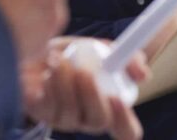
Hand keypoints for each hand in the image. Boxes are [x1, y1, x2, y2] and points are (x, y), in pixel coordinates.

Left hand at [22, 37, 147, 138]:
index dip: (126, 120)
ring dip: (66, 81)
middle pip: (99, 121)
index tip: (118, 99)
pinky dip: (50, 83)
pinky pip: (49, 106)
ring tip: (57, 59)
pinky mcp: (41, 113)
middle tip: (84, 71)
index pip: (126, 130)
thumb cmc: (71, 54)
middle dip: (93, 95)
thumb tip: (143, 74)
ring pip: (71, 112)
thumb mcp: (99, 49)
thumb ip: (124, 57)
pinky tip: (47, 68)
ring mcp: (63, 119)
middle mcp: (87, 118)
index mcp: (108, 107)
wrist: (33, 47)